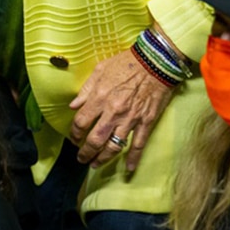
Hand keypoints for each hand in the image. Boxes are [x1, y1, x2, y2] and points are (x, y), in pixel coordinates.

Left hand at [69, 48, 175, 172]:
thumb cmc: (127, 63)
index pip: (81, 123)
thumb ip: (85, 90)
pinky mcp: (146, 122)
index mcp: (99, 98)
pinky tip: (128, 169)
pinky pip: (138, 144)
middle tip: (81, 158)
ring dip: (102, 158)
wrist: (157, 60)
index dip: (74, 133)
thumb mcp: (100, 70)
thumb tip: (73, 106)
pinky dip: (133, 158)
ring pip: (113, 146)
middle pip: (94, 140)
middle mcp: (113, 112)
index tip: (74, 138)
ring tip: (95, 164)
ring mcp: (130, 119)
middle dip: (85, 153)